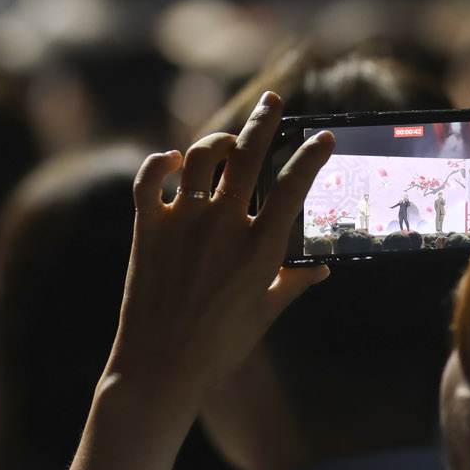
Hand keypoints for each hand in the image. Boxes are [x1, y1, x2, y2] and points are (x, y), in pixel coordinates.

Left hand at [105, 91, 334, 406]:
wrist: (159, 368)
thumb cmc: (219, 346)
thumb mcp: (266, 314)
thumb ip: (293, 282)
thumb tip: (321, 267)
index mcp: (260, 249)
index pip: (293, 186)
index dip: (311, 155)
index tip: (323, 137)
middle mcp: (222, 228)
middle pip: (247, 156)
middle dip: (264, 122)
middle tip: (273, 101)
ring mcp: (182, 225)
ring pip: (201, 157)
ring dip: (217, 140)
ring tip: (227, 140)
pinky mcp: (147, 230)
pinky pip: (149, 179)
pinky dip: (159, 162)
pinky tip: (172, 161)